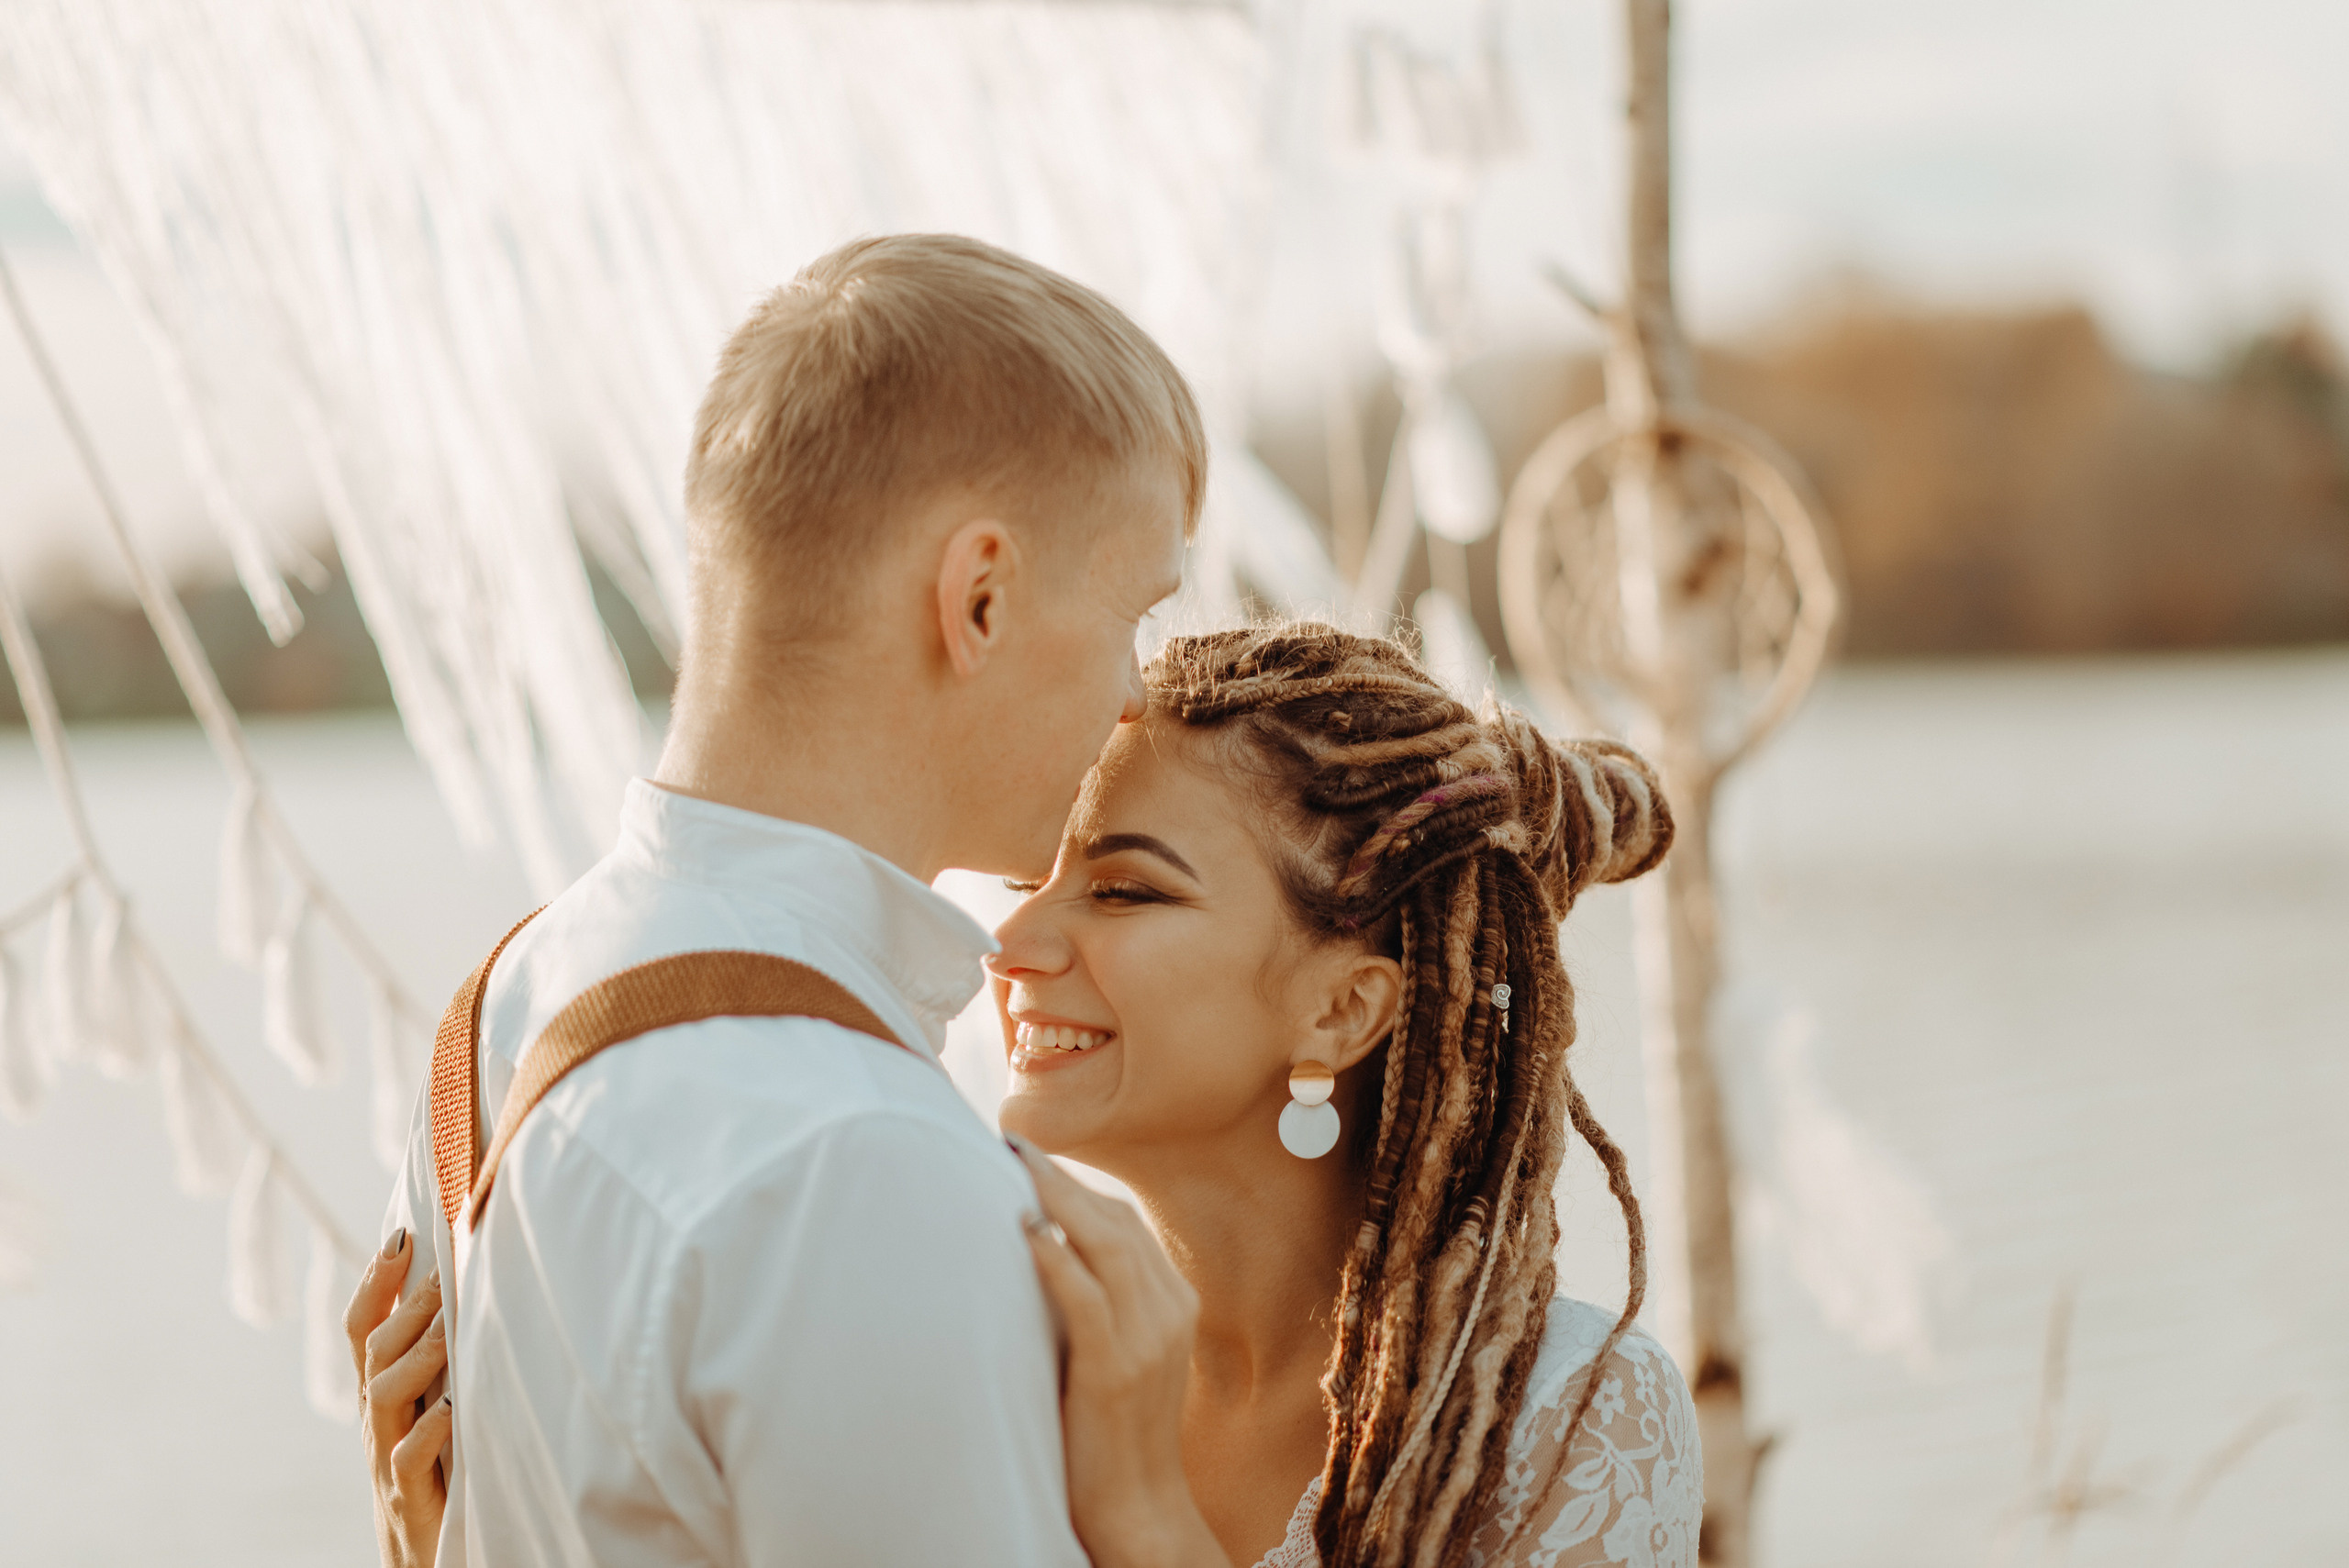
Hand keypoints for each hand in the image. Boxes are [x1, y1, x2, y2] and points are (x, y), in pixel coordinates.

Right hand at [343, 1230, 450, 1567]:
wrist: (426, 1563)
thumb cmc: (440, 1476)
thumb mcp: (435, 1410)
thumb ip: (442, 1360)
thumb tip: (467, 1289)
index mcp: (384, 1396)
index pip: (363, 1328)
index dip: (375, 1281)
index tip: (401, 1234)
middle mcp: (379, 1422)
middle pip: (375, 1351)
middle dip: (406, 1306)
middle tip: (444, 1269)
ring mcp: (389, 1460)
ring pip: (385, 1395)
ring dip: (419, 1353)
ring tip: (451, 1323)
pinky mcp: (412, 1500)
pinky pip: (408, 1458)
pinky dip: (430, 1427)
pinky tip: (455, 1405)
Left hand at [1011, 1140, 1231, 1567]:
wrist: (1137, 1506)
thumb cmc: (1112, 1431)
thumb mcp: (1119, 1353)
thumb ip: (1100, 1303)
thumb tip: (1042, 1250)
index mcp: (1174, 1302)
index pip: (1124, 1223)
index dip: (1078, 1188)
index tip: (1033, 1160)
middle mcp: (1169, 1310)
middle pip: (1114, 1221)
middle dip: (1062, 1179)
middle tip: (1014, 1145)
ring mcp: (1149, 1338)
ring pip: (1104, 1245)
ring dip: (1054, 1201)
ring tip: (1012, 1170)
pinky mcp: (1118, 1368)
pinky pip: (1087, 1297)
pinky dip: (1057, 1258)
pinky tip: (1026, 1234)